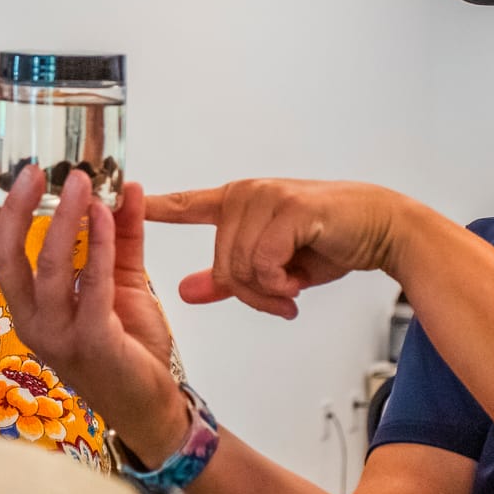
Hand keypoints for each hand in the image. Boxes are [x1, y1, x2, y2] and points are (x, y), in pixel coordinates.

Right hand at [0, 164, 188, 460]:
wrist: (151, 404)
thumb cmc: (128, 346)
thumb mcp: (120, 282)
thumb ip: (119, 237)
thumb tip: (127, 187)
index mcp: (30, 305)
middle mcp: (33, 320)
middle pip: (10, 256)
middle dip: (18, 208)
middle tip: (34, 168)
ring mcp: (58, 334)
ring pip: (49, 266)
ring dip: (64, 218)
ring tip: (80, 180)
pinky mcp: (91, 341)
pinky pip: (90, 285)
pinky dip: (98, 246)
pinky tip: (107, 215)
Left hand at [146, 178, 406, 317]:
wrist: (381, 229)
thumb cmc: (329, 243)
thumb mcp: (274, 268)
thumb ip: (228, 279)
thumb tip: (185, 291)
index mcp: (237, 203)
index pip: (185, 204)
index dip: (152, 207)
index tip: (112, 200)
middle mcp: (245, 195)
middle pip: (221, 264)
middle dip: (250, 294)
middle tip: (281, 298)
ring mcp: (264, 198)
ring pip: (239, 267)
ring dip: (269, 291)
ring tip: (293, 286)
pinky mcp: (287, 209)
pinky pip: (262, 264)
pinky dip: (281, 282)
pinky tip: (300, 278)